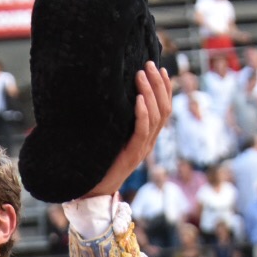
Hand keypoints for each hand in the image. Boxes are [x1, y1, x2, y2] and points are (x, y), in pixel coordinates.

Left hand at [85, 63, 172, 198]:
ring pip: (156, 117)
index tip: (160, 69)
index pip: (163, 109)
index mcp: (146, 137)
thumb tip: (103, 95)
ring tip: (142, 75)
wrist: (92, 191)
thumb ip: (112, 121)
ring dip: (150, 93)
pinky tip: (138, 99)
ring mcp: (143, 149)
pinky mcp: (133, 155)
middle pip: (163, 109)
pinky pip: (142, 132)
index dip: (164, 89)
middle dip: (159, 84)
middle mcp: (149, 142)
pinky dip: (142, 114)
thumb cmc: (96, 162)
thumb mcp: (107, 137)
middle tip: (149, 65)